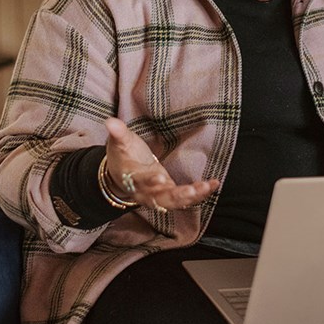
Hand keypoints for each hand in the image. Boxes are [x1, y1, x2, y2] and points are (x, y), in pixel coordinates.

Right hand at [103, 117, 219, 210]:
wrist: (122, 176)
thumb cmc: (123, 157)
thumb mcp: (120, 143)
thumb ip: (118, 134)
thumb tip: (110, 121)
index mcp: (132, 178)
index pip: (140, 181)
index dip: (149, 181)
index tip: (159, 178)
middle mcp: (146, 192)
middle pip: (160, 198)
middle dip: (176, 196)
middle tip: (191, 191)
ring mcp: (159, 196)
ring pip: (175, 201)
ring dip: (192, 196)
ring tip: (207, 187)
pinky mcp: (171, 195)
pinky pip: (186, 199)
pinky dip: (200, 194)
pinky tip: (213, 185)